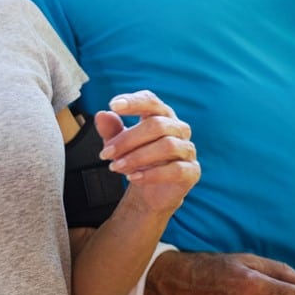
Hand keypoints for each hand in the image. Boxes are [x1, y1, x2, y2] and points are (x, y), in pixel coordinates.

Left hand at [95, 90, 198, 216]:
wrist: (151, 193)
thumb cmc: (138, 161)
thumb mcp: (120, 145)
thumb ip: (111, 130)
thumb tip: (102, 115)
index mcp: (161, 116)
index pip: (151, 101)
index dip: (134, 102)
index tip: (113, 105)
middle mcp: (178, 128)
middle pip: (157, 125)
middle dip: (128, 139)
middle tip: (106, 153)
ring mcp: (188, 149)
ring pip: (167, 146)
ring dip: (138, 157)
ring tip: (116, 167)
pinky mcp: (192, 171)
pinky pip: (176, 169)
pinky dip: (152, 174)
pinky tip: (134, 178)